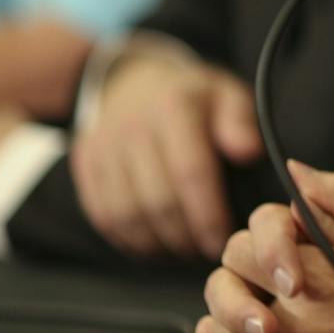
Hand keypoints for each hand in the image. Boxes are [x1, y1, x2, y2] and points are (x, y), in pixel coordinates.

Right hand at [73, 51, 261, 259]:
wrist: (131, 80)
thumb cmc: (192, 97)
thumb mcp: (225, 94)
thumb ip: (239, 122)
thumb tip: (248, 152)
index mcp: (173, 108)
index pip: (190, 172)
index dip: (208, 215)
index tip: (224, 241)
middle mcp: (132, 126)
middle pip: (157, 199)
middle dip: (185, 236)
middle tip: (207, 252)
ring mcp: (103, 146)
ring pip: (126, 213)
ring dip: (156, 243)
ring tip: (183, 251)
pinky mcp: (85, 163)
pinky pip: (101, 214)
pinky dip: (127, 239)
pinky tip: (152, 246)